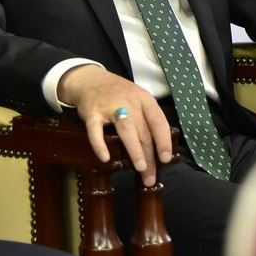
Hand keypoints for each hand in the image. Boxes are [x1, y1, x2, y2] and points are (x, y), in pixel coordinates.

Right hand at [58, 64, 173, 185]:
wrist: (90, 80)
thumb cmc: (118, 94)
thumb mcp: (136, 100)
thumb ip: (146, 119)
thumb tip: (157, 150)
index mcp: (144, 99)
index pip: (158, 120)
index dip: (164, 140)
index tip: (166, 158)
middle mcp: (129, 101)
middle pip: (143, 131)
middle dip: (149, 155)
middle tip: (150, 176)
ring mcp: (110, 106)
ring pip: (126, 129)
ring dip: (134, 150)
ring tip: (140, 167)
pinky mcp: (92, 112)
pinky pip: (96, 130)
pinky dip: (100, 144)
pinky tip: (105, 158)